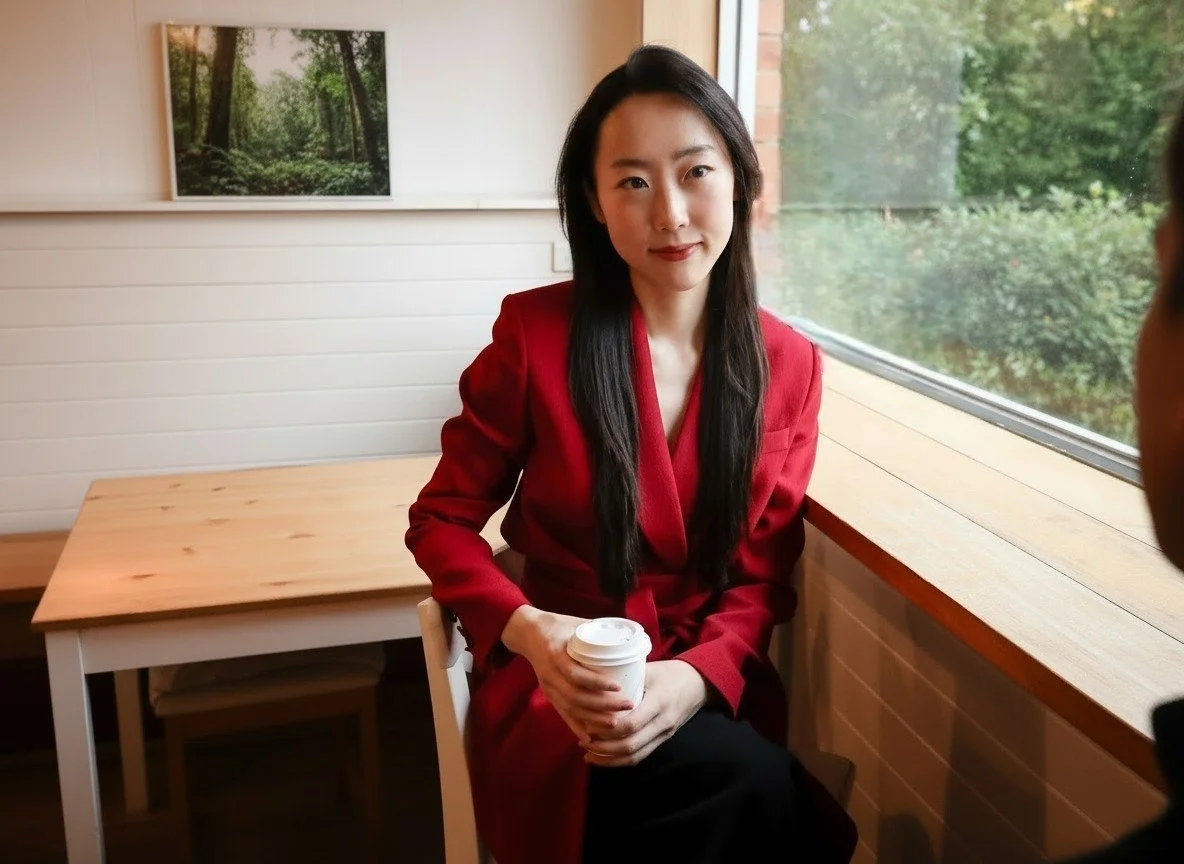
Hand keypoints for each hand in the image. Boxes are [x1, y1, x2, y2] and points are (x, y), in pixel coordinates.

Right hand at [501, 606, 633, 741]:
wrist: (528, 632)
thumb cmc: (559, 626)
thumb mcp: (577, 624)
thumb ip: (600, 633)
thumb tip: (630, 640)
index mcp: (556, 653)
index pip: (576, 674)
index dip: (597, 683)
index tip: (618, 686)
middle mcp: (550, 673)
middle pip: (576, 696)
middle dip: (603, 705)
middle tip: (628, 705)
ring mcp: (548, 686)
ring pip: (570, 708)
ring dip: (594, 718)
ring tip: (617, 722)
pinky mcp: (548, 694)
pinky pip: (562, 713)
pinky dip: (576, 726)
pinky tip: (590, 738)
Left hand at [581, 659, 708, 766]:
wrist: (699, 684)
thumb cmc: (670, 673)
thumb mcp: (648, 670)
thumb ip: (625, 678)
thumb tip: (592, 681)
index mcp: (659, 702)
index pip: (631, 724)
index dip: (606, 728)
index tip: (587, 724)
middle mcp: (663, 723)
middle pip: (630, 745)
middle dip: (603, 747)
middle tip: (582, 740)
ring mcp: (664, 734)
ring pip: (634, 756)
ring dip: (609, 759)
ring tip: (588, 753)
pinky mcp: (662, 740)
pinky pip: (640, 756)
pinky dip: (620, 761)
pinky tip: (603, 758)